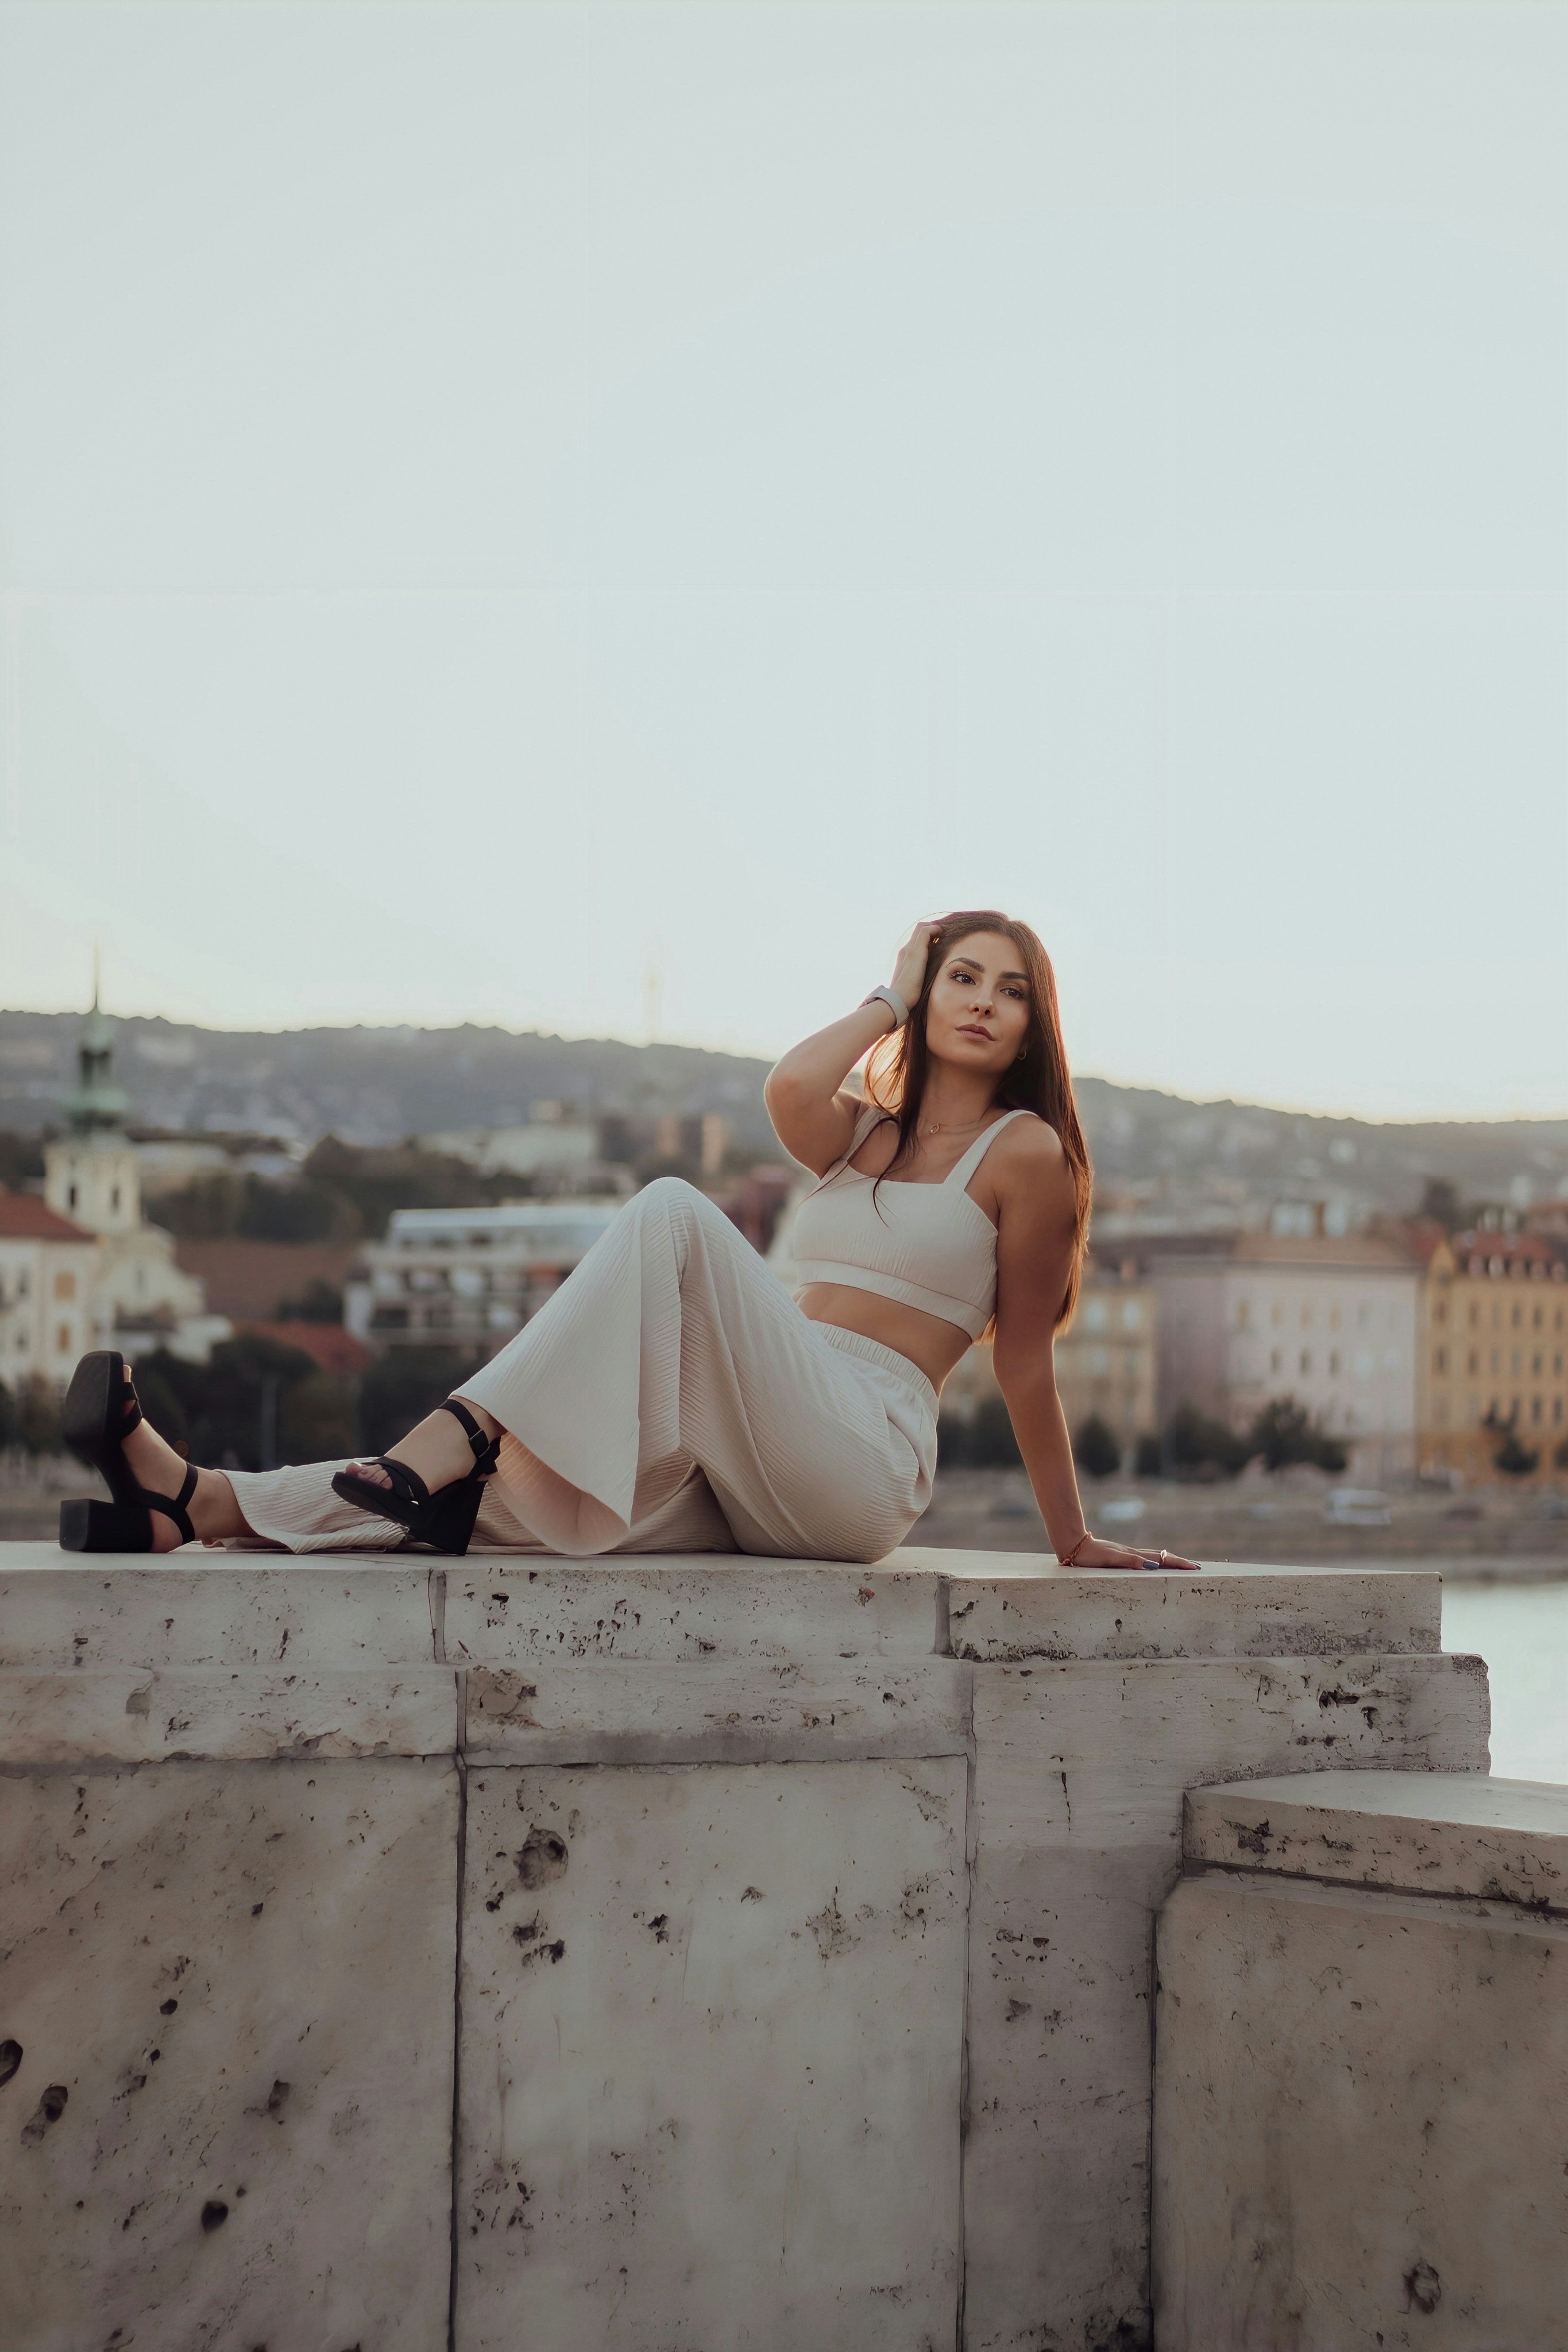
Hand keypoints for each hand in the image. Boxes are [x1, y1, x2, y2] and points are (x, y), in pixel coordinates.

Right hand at [891, 919, 940, 1010]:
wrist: (900, 998)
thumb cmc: (909, 996)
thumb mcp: (918, 984)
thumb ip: (923, 979)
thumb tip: (934, 982)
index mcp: (906, 957)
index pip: (918, 939)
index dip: (930, 936)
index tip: (941, 939)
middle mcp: (906, 950)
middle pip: (920, 930)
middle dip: (934, 929)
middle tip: (946, 933)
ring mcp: (910, 949)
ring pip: (922, 927)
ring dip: (936, 927)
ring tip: (946, 932)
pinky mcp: (916, 950)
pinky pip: (926, 931)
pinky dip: (935, 929)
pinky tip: (942, 934)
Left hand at [1065, 1536, 1199, 1572]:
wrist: (1073, 1546)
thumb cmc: (1089, 1555)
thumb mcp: (1110, 1559)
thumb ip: (1130, 1561)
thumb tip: (1152, 1565)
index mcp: (1133, 1556)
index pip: (1161, 1559)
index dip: (1178, 1563)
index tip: (1194, 1568)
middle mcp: (1133, 1554)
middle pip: (1161, 1557)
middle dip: (1178, 1562)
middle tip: (1195, 1567)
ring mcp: (1127, 1555)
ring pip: (1153, 1557)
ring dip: (1168, 1562)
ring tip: (1181, 1567)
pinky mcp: (1120, 1557)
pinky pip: (1144, 1560)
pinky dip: (1155, 1562)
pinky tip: (1154, 1566)